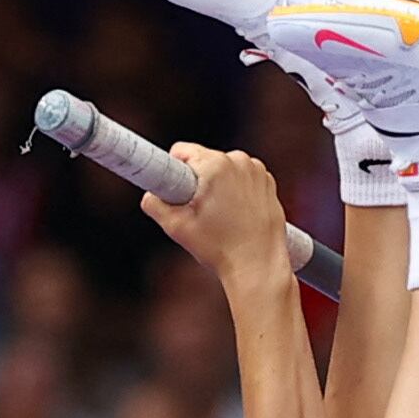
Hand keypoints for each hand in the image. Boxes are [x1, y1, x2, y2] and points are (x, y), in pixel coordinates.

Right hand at [140, 143, 290, 291]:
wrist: (259, 266)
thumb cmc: (218, 248)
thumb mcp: (176, 226)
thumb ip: (154, 204)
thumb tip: (150, 195)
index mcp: (214, 164)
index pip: (182, 151)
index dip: (173, 170)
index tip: (175, 189)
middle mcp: (238, 160)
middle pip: (204, 160)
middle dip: (198, 181)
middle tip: (199, 212)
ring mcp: (256, 170)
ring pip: (224, 169)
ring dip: (219, 185)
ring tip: (220, 216)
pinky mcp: (268, 182)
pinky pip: (243, 178)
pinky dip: (238, 190)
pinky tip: (238, 215)